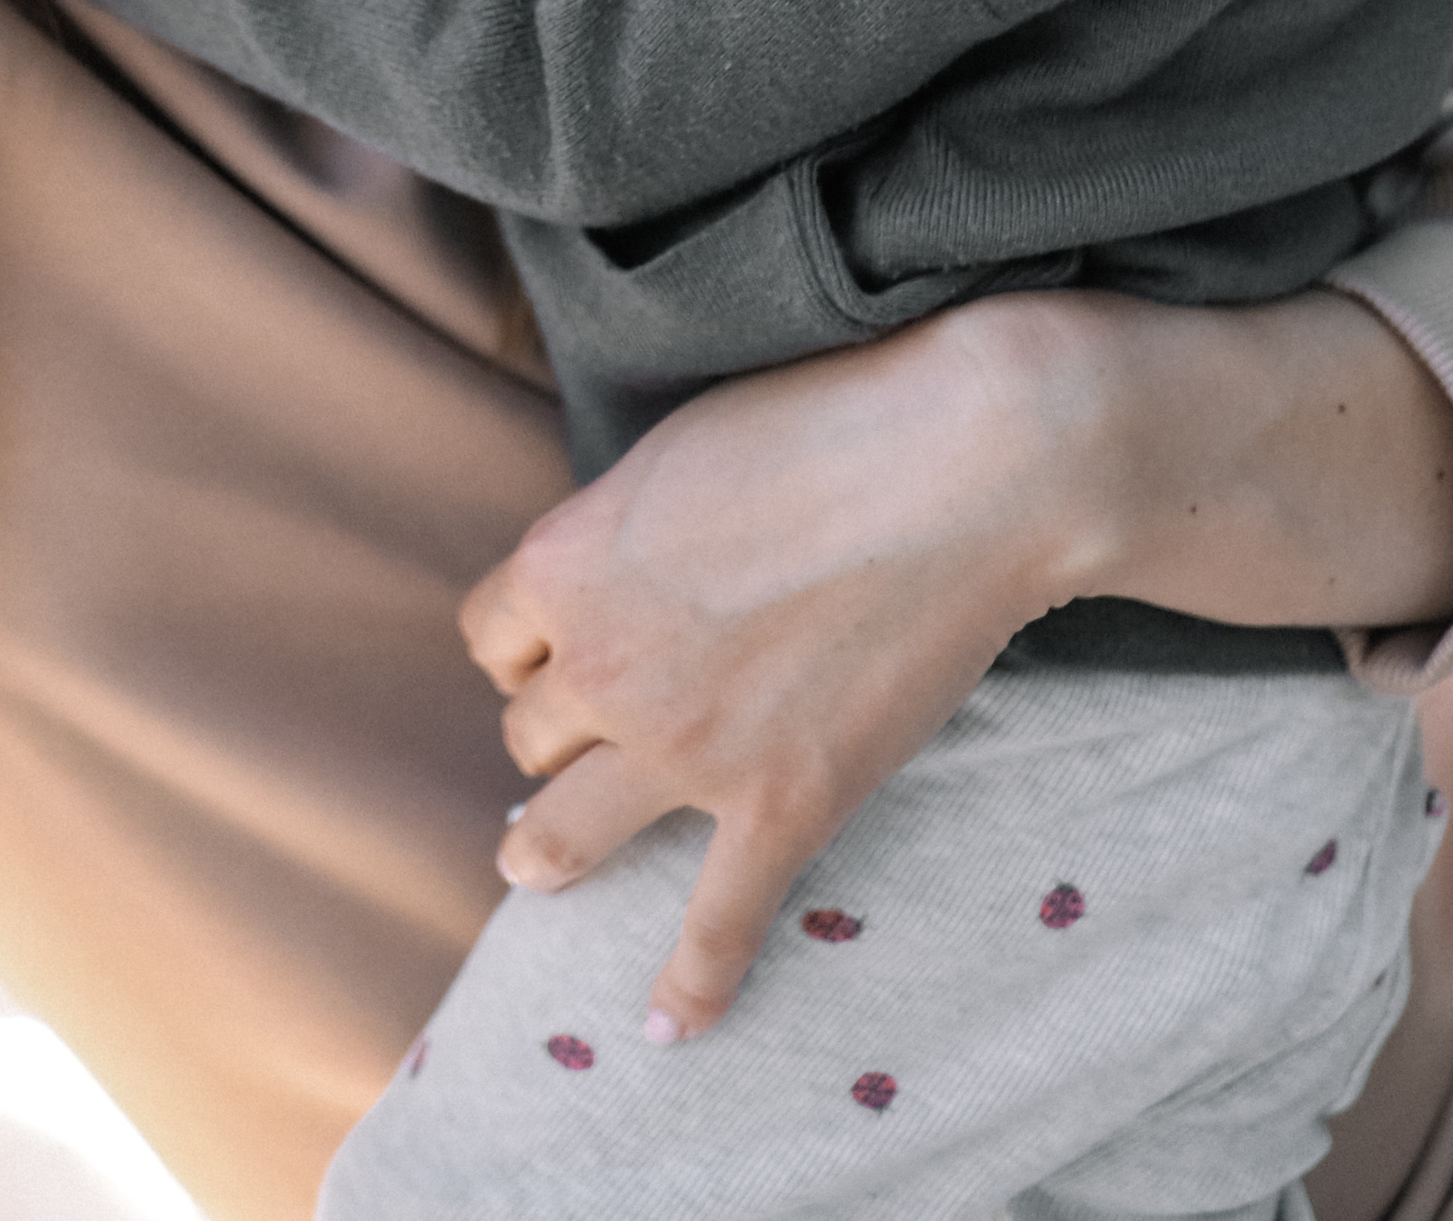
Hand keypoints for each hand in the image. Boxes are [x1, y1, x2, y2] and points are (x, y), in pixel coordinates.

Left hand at [461, 300, 1091, 1045]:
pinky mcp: (779, 807)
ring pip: (566, 828)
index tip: (559, 644)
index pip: (490, 634)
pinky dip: (689, 983)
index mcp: (565, 564)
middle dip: (556, 724)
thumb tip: (606, 575)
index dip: (526, 641)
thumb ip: (621, 531)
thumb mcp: (677, 452)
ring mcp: (687, 749)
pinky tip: (668, 1025)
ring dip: (547, 847)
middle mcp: (603, 665)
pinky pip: (713, 920)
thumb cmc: (825, 425)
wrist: (962, 469)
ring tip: (539, 861)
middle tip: (586, 728)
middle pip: (529, 730)